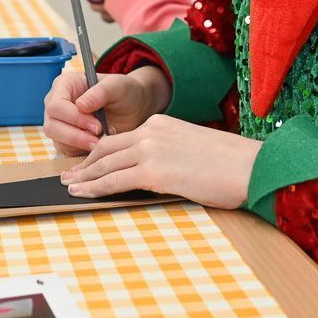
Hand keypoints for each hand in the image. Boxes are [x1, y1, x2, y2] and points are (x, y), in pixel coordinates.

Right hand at [42, 66, 167, 155]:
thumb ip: (100, 92)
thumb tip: (81, 105)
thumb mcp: (117, 86)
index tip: (97, 126)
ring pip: (57, 141)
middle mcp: (56, 104)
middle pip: (52, 126)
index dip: (74, 118)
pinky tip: (98, 145)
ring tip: (101, 141)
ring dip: (80, 145)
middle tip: (99, 138)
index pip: (56, 106)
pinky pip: (66, 151)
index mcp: (64, 85)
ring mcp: (59, 123)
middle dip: (76, 136)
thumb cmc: (123, 91)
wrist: (131, 107)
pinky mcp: (65, 139)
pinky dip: (82, 151)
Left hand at [61, 113, 260, 209]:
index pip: (121, 139)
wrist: (247, 166)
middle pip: (106, 149)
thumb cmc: (229, 164)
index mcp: (161, 122)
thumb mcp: (192, 148)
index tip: (87, 163)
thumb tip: (157, 172)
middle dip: (85, 163)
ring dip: (84, 177)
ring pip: (105, 164)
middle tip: (69, 174)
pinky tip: (83, 194)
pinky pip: (114, 181)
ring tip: (69, 186)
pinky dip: (94, 188)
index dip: (100, 152)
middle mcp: (151, 131)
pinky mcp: (152, 171)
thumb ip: (169, 153)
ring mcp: (150, 149)